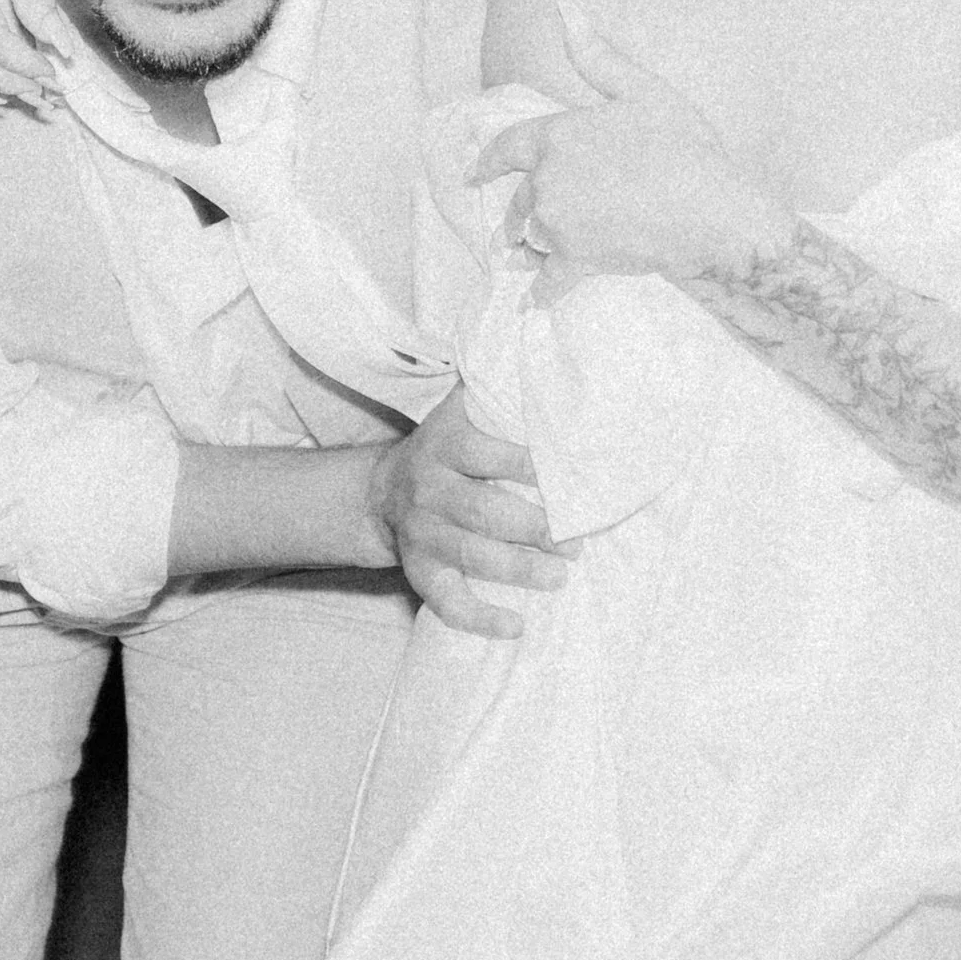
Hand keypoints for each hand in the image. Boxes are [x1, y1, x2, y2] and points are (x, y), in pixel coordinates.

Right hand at [367, 387, 567, 637]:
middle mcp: (429, 488)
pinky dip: (479, 618)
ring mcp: (421, 533)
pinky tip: (515, 625)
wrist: (383, 491)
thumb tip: (543, 334)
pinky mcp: (419, 571)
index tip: (567, 477)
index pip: (486, 453)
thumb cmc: (448, 449)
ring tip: (561, 577)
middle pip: (483, 511)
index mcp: (446, 444)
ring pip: (470, 555)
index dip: (525, 466)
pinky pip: (446, 601)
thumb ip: (496, 388)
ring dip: (519, 570)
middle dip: (533, 528)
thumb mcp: (462, 411)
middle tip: (576, 540)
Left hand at [473, 4, 786, 288]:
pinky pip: (550, 281)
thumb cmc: (682, 145)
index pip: (508, 148)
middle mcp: (547, 182)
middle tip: (512, 228)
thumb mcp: (640, 89)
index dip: (489, 161)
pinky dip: (541, 293)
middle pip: (518, 201)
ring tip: (519, 259)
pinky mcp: (578, 261)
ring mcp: (559, 225)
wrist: (711, 210)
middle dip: (516, 213)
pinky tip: (534, 303)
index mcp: (557, 136)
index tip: (474, 175)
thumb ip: (596, 55)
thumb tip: (564, 7)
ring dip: (524, 248)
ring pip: (529, 239)